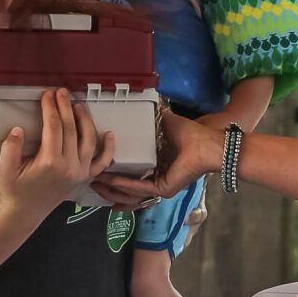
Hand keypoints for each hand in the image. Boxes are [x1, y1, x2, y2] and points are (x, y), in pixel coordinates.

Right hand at [0, 90, 114, 215]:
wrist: (26, 212)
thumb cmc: (15, 190)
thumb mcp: (5, 169)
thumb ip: (10, 148)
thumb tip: (18, 129)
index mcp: (49, 162)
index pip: (53, 127)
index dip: (50, 108)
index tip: (47, 95)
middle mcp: (69, 166)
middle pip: (71, 129)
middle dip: (65, 107)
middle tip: (61, 93)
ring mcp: (80, 172)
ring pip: (89, 140)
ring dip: (85, 120)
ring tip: (77, 105)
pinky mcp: (85, 177)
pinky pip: (102, 162)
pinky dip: (108, 148)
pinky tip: (108, 133)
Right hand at [93, 108, 218, 211]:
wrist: (207, 144)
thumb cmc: (190, 135)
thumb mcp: (164, 124)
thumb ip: (151, 118)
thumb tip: (139, 102)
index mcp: (156, 168)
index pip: (130, 178)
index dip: (113, 178)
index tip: (96, 171)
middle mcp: (156, 180)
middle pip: (126, 191)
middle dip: (107, 188)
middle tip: (90, 181)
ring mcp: (160, 187)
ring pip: (130, 194)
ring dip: (111, 190)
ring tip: (95, 182)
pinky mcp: (164, 189)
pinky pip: (139, 189)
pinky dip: (124, 185)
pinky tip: (110, 179)